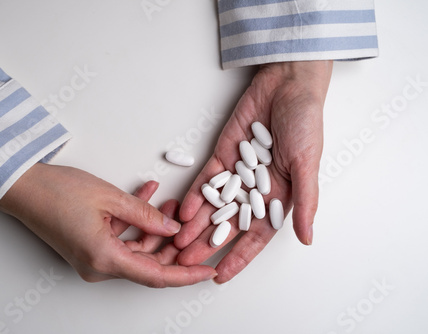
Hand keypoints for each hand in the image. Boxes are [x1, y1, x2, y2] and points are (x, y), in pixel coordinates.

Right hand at [0, 163, 216, 287]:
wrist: (23, 187)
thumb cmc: (58, 191)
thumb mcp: (111, 199)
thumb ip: (146, 215)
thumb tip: (171, 227)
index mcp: (104, 259)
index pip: (156, 276)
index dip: (185, 275)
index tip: (207, 271)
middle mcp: (98, 266)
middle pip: (149, 264)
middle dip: (172, 243)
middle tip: (189, 221)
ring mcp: (93, 258)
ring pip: (137, 250)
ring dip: (154, 228)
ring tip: (168, 202)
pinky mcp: (89, 247)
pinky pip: (122, 240)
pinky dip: (136, 224)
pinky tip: (147, 198)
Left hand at [175, 61, 332, 282]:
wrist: (286, 85)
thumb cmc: (305, 122)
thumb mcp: (309, 164)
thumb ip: (305, 202)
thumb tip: (307, 238)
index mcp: (280, 196)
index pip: (256, 235)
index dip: (239, 256)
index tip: (220, 275)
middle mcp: (256, 190)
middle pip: (228, 225)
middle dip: (207, 245)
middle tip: (185, 263)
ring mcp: (236, 173)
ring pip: (212, 207)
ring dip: (195, 226)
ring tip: (176, 243)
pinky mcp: (222, 156)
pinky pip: (206, 181)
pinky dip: (195, 197)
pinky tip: (182, 212)